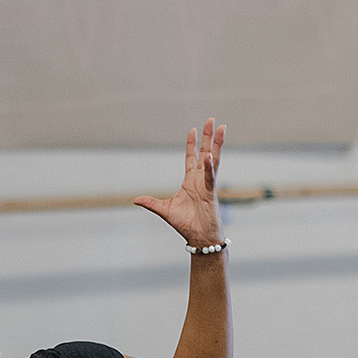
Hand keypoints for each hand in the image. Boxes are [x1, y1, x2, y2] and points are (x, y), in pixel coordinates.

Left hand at [134, 119, 225, 245]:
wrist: (199, 238)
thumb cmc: (186, 224)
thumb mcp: (164, 210)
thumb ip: (151, 203)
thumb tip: (135, 200)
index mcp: (190, 181)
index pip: (191, 158)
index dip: (192, 144)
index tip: (192, 129)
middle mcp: (200, 179)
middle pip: (205, 152)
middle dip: (208, 136)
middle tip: (210, 119)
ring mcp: (207, 184)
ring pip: (213, 160)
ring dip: (217, 144)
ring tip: (221, 128)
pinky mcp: (211, 193)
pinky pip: (210, 177)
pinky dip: (209, 167)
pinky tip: (209, 156)